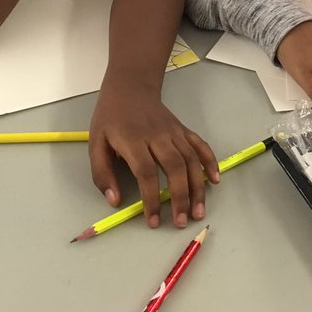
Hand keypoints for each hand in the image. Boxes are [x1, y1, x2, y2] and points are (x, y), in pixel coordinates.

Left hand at [88, 84, 218, 228]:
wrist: (130, 88)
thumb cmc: (111, 118)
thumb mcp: (95, 144)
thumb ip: (102, 174)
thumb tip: (115, 201)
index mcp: (133, 140)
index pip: (146, 172)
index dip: (151, 199)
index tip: (153, 221)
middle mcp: (157, 136)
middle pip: (174, 167)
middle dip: (180, 197)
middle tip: (181, 223)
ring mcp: (174, 132)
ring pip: (191, 160)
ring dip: (197, 187)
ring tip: (199, 212)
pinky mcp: (183, 129)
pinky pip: (200, 145)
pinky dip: (210, 162)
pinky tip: (215, 180)